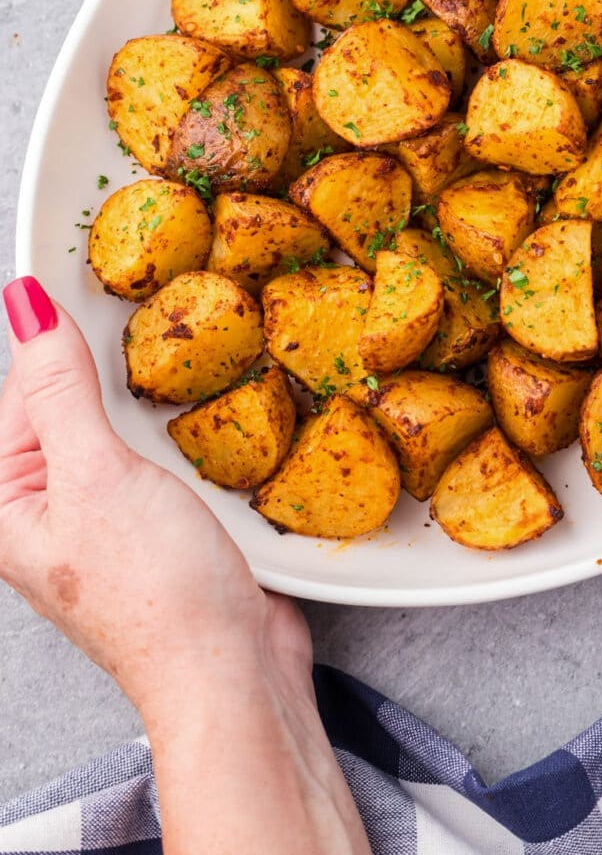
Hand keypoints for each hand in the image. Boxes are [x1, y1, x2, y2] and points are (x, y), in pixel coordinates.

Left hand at [0, 277, 369, 854]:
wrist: (230, 672)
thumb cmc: (154, 594)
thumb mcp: (95, 473)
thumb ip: (59, 385)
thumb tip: (22, 303)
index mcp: (4, 501)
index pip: (22, 383)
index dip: (65, 332)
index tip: (115, 278)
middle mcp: (44, 506)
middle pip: (70, 396)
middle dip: (114, 360)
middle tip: (163, 315)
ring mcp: (99, 515)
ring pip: (120, 418)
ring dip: (154, 389)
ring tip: (192, 357)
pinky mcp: (149, 521)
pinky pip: (154, 446)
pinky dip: (180, 420)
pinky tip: (208, 405)